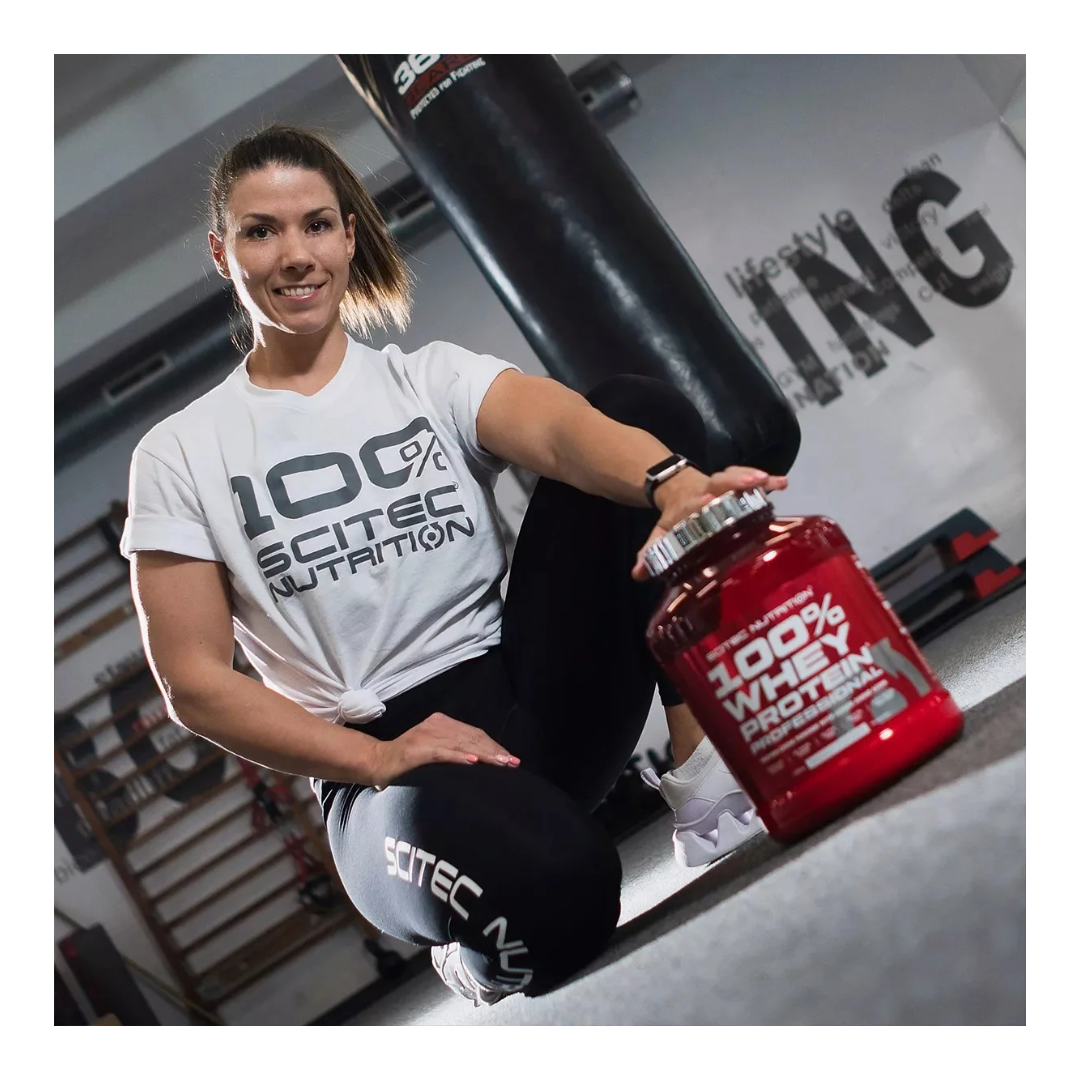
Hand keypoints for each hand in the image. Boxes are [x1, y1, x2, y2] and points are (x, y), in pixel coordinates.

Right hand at [369, 712, 519, 788]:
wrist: (377, 762)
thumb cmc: (408, 761)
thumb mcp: (435, 751)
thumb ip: (454, 750)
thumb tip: (482, 762)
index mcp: (442, 723)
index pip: (475, 734)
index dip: (494, 746)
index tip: (511, 760)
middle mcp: (436, 724)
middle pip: (472, 737)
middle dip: (494, 751)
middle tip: (512, 763)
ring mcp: (426, 735)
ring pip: (462, 744)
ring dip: (484, 754)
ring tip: (500, 764)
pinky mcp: (417, 749)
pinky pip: (442, 752)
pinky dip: (459, 756)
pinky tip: (473, 761)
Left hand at [631, 465, 787, 580]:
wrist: (677, 486)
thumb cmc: (677, 516)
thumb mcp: (662, 533)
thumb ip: (652, 552)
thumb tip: (638, 574)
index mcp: (689, 505)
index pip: (693, 503)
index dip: (700, 503)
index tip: (706, 501)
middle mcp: (707, 491)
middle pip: (719, 482)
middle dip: (733, 483)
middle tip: (748, 484)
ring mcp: (724, 485)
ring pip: (736, 476)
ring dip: (751, 478)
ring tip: (768, 481)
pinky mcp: (738, 482)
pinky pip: (752, 479)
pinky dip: (767, 479)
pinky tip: (782, 483)